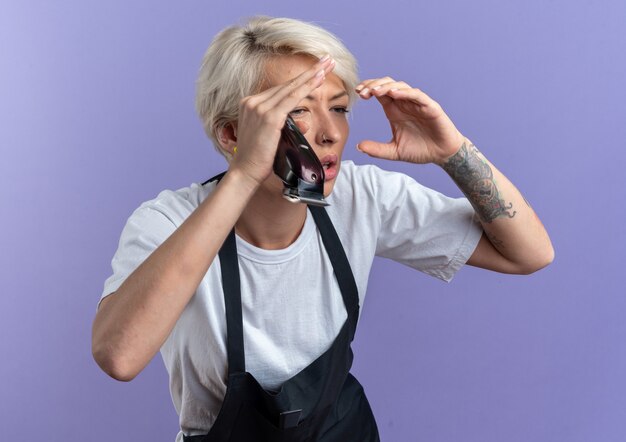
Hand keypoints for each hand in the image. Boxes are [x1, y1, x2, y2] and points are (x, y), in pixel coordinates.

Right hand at [228, 56, 335, 184]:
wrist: (245, 172)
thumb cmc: (258, 159)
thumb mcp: (269, 135)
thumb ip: (283, 124)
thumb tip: (302, 120)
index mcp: (250, 104)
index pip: (280, 90)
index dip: (300, 80)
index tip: (316, 70)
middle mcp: (253, 102)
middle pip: (286, 84)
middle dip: (310, 71)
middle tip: (327, 59)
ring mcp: (259, 107)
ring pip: (291, 88)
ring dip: (312, 75)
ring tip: (327, 65)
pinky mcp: (268, 117)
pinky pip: (292, 98)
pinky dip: (307, 87)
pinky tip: (319, 79)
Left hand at [356, 77, 465, 164]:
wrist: (441, 155)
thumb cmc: (420, 150)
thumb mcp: (394, 151)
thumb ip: (377, 149)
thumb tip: (358, 147)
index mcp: (394, 110)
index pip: (379, 93)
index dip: (368, 89)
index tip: (358, 93)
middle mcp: (404, 103)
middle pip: (387, 85)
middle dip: (374, 85)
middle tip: (363, 91)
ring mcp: (417, 103)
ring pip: (401, 87)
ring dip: (387, 86)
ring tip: (375, 91)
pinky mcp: (430, 107)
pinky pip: (417, 95)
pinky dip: (405, 92)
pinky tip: (394, 94)